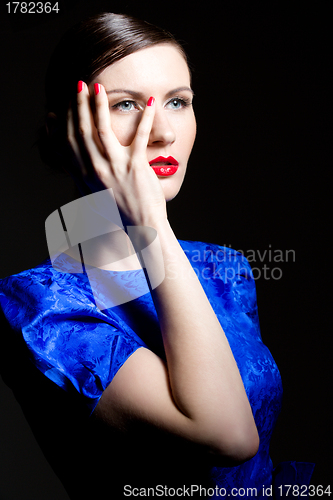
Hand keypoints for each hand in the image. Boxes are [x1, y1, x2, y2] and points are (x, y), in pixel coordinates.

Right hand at [66, 81, 166, 228]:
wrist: (142, 226)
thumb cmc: (121, 210)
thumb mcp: (95, 195)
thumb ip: (84, 176)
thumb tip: (75, 162)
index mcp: (86, 176)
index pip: (68, 143)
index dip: (64, 122)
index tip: (63, 106)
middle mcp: (97, 170)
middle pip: (82, 131)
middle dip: (79, 106)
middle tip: (80, 86)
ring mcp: (116, 168)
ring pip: (102, 130)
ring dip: (99, 106)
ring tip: (99, 88)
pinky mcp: (136, 167)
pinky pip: (140, 137)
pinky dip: (145, 118)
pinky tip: (149, 103)